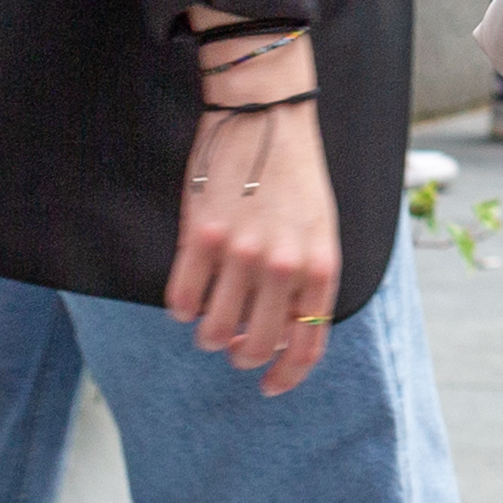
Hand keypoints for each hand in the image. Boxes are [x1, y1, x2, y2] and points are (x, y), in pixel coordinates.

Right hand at [164, 15, 342, 396]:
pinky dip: (181, 309)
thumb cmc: (295, 175)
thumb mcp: (321, 229)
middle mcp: (284, 265)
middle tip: (233, 343)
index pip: (308, 343)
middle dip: (241, 355)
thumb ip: (308, 281)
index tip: (269, 386)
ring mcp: (241, 253)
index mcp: (321, 264)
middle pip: (256, 347)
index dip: (287, 375)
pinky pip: (181, 301)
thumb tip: (285, 333)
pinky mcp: (200, 238)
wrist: (265, 116)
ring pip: (213, 333)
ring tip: (209, 318)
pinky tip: (188, 296)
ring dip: (208, 335)